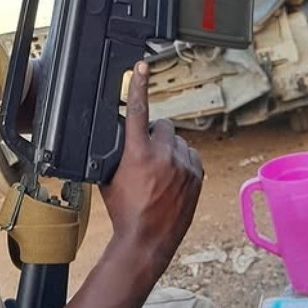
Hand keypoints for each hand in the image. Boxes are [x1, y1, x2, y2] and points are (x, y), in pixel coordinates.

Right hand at [100, 61, 202, 274]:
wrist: (147, 240)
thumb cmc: (124, 211)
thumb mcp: (109, 178)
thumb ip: (117, 153)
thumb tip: (121, 137)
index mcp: (137, 153)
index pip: (138, 111)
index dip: (139, 85)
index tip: (141, 67)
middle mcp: (164, 155)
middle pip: (162, 125)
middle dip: (154, 133)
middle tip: (146, 153)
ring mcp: (184, 166)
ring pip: (178, 141)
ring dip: (169, 148)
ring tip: (159, 171)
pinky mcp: (197, 176)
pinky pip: (191, 156)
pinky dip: (182, 161)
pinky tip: (172, 177)